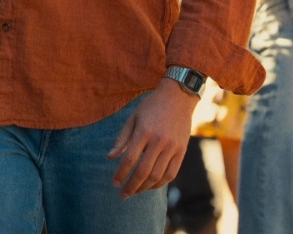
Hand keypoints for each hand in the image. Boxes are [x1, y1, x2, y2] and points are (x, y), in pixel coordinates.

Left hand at [107, 79, 197, 197]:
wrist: (178, 98)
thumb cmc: (151, 107)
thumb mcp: (133, 118)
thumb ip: (122, 138)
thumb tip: (110, 157)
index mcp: (144, 131)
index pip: (130, 158)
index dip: (121, 173)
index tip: (114, 183)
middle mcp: (159, 141)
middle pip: (143, 171)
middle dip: (131, 186)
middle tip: (122, 194)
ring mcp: (172, 147)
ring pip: (157, 175)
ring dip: (144, 187)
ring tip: (134, 192)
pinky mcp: (182, 151)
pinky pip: (171, 173)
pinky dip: (160, 183)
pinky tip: (150, 186)